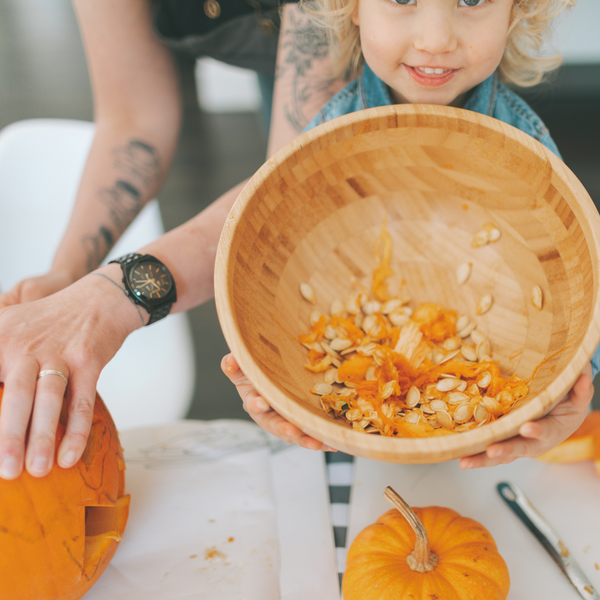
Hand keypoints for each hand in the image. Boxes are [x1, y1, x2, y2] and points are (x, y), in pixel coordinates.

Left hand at [0, 266, 141, 479]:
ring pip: (48, 399)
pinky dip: (76, 430)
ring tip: (37, 470)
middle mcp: (24, 345)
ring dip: (43, 438)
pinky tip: (70, 455)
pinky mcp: (88, 360)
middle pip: (15, 395)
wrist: (97, 300)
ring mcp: (59, 352)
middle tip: (6, 471)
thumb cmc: (50, 322)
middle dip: (9, 436)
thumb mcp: (9, 327)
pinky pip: (81, 400)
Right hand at [221, 353, 336, 451]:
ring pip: (294, 433)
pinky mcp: (302, 423)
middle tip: (292, 431)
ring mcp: (286, 421)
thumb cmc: (257, 374)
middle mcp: (269, 415)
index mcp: (254, 401)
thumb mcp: (244, 368)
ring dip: (304, 439)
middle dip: (283, 428)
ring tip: (316, 443)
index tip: (261, 403)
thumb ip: (234, 366)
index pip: (253, 403)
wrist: (272, 377)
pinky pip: (311, 433)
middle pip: (274, 424)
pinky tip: (333, 444)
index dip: (256, 404)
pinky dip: (322, 439)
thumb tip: (230, 360)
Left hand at [460, 362, 593, 468]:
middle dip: (504, 451)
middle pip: (517, 449)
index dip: (536, 431)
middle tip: (492, 451)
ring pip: (498, 455)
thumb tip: (584, 375)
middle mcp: (531, 442)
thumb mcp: (577, 398)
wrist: (557, 420)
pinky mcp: (500, 441)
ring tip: (465, 462)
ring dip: (481, 459)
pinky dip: (472, 453)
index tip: (527, 428)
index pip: (543, 431)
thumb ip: (580, 389)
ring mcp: (514, 444)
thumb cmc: (566, 407)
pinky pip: (485, 448)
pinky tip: (457, 454)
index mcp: (550, 431)